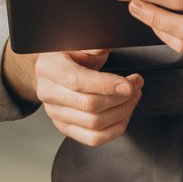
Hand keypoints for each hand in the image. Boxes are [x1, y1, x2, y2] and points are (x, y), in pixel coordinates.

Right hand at [16, 47, 143, 146]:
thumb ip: (93, 46)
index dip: (107, 85)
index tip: (129, 84)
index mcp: (50, 68)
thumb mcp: (80, 43)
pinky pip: (94, 139)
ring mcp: (55, 113)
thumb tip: (106, 47)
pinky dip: (115, 129)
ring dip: (122, 112)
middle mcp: (48, 93)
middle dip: (121, 97)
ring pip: (94, 124)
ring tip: (131, 98)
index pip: (77, 81)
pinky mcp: (65, 127)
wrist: (54, 70)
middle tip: (135, 86)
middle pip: (89, 105)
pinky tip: (124, 114)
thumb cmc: (69, 55)